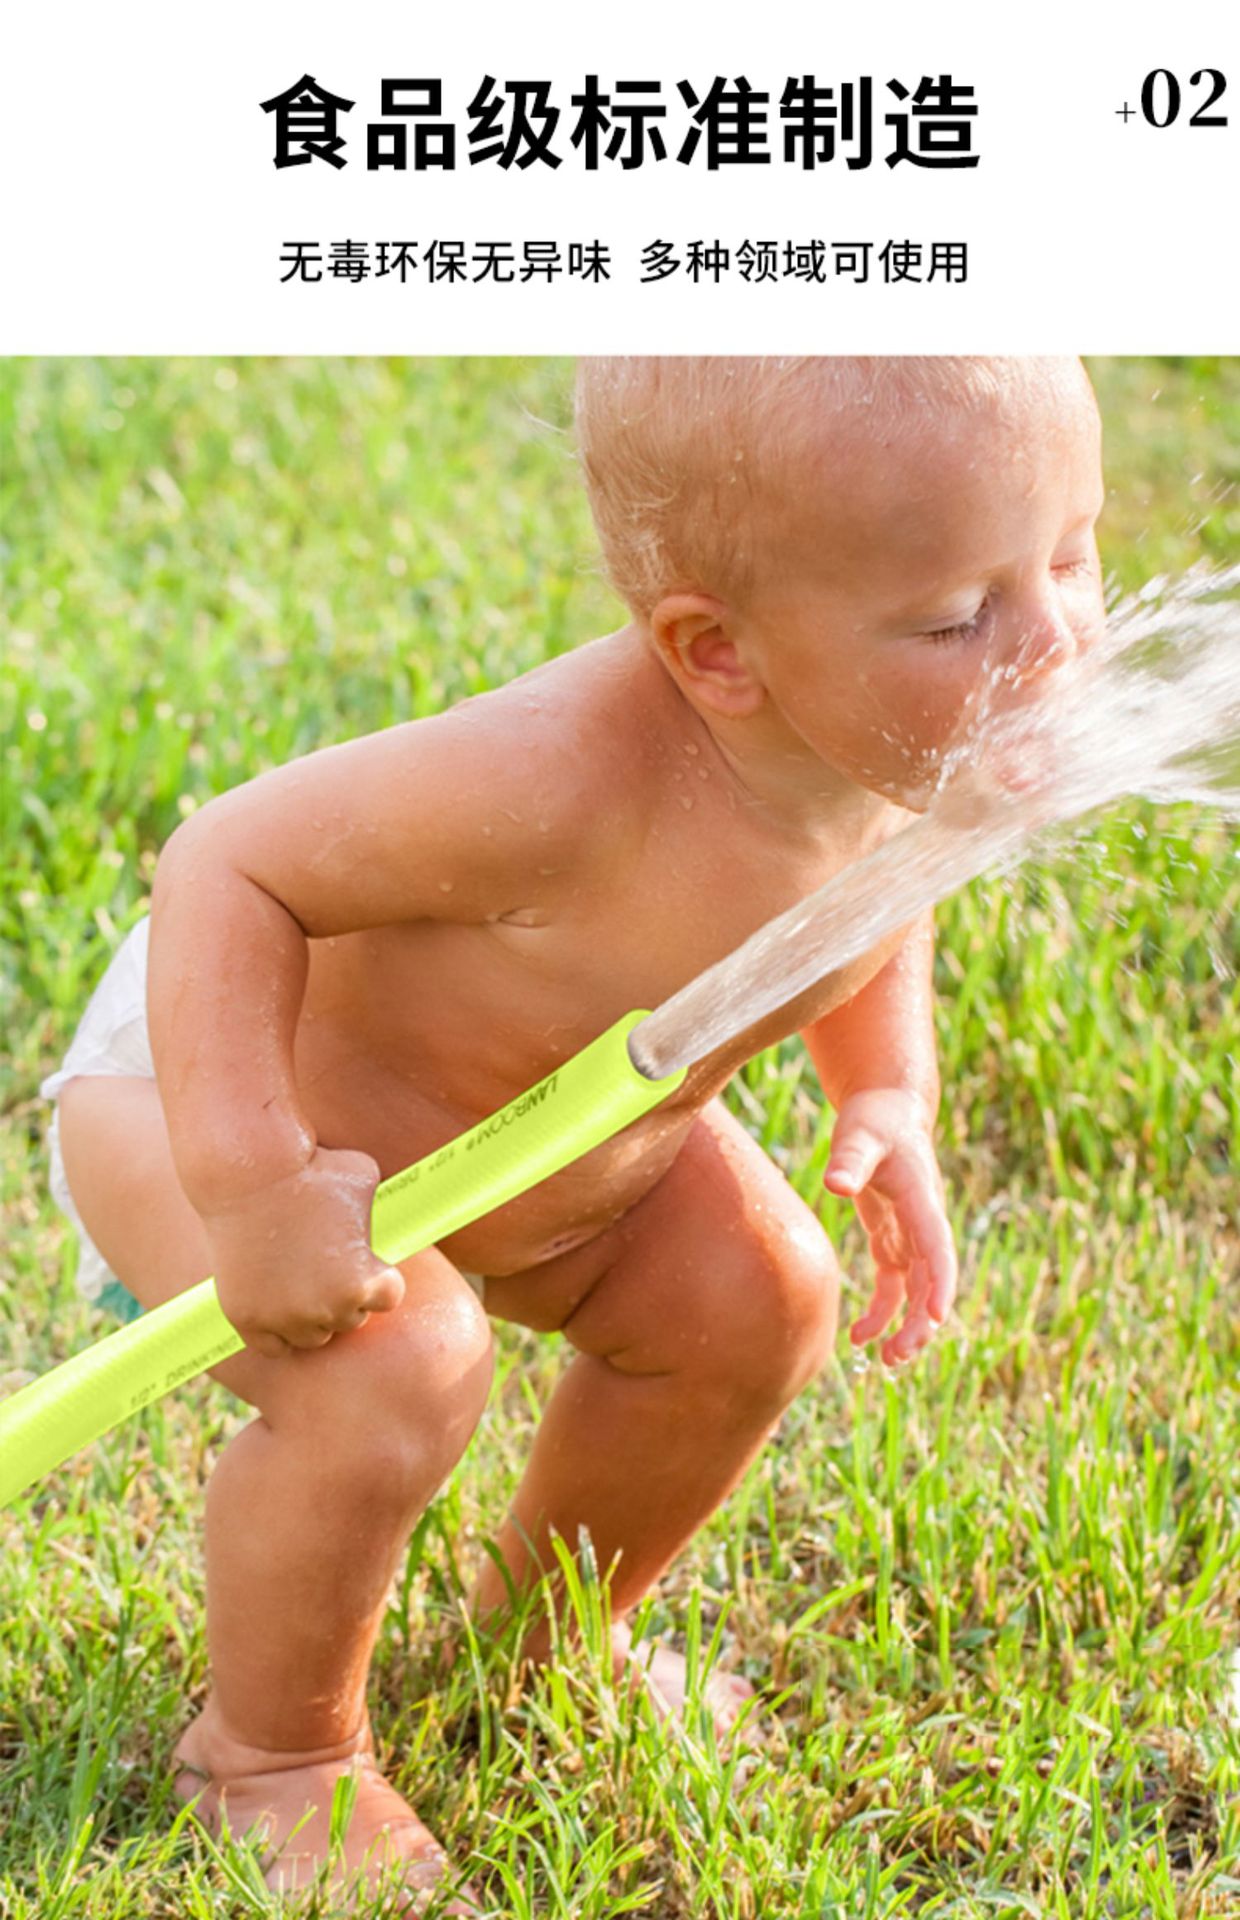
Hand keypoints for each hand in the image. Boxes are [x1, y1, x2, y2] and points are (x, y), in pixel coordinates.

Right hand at [199, 1145, 405, 1358]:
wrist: (250, 1170)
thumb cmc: (314, 1168)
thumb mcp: (366, 1184)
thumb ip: (382, 1212)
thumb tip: (405, 1211)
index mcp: (364, 1282)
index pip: (388, 1297)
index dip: (378, 1275)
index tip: (364, 1258)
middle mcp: (328, 1309)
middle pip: (351, 1319)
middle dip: (345, 1295)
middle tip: (327, 1263)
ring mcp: (284, 1318)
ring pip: (312, 1336)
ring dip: (312, 1315)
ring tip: (301, 1278)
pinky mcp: (247, 1319)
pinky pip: (273, 1345)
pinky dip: (276, 1329)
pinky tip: (277, 1300)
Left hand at [822, 1088, 956, 1366]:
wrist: (887, 1108)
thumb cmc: (874, 1119)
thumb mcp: (859, 1135)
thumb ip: (849, 1160)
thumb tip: (836, 1185)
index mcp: (922, 1201)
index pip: (938, 1250)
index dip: (940, 1284)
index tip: (937, 1318)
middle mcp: (923, 1224)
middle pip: (931, 1281)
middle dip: (921, 1321)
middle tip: (898, 1356)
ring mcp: (910, 1234)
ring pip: (916, 1291)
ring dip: (906, 1326)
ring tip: (887, 1361)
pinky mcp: (893, 1238)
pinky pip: (893, 1286)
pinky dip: (882, 1312)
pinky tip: (860, 1337)